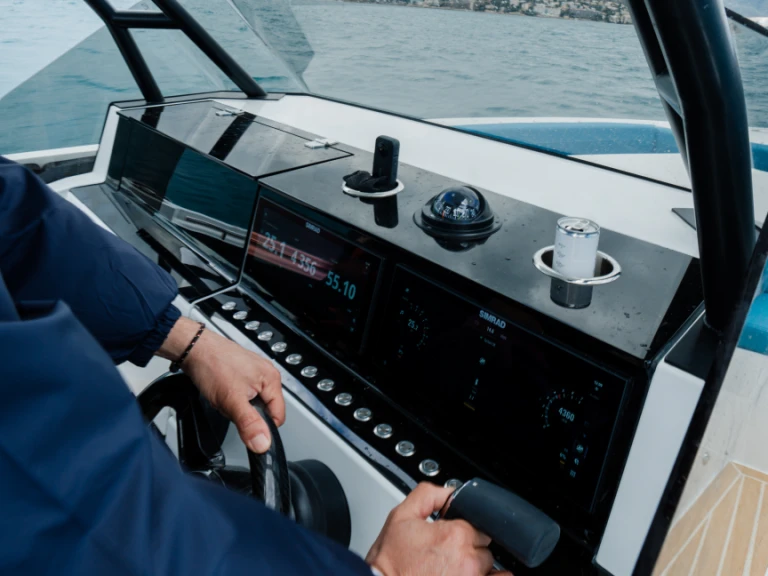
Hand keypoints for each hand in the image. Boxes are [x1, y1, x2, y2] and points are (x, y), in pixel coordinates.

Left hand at [158, 317, 283, 453]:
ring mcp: (256, 371)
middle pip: (264, 410)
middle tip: (231, 404)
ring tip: (225, 394)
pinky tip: (222, 389)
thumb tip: (263, 444)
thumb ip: (249, 424)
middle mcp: (267, 373)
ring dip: (238, 405)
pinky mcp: (244, 370)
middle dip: (247, 414)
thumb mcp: (231, 401)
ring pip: (253, 402)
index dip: (261, 426)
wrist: (193, 348)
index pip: (278, 417)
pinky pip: (244, 393)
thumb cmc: (212, 365)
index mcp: (272, 380)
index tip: (245, 424)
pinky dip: (233, 396)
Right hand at [366, 483, 511, 575]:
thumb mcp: (401, 517)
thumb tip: (448, 491)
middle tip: (445, 554)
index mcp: (456, 535)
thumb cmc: (389, 563)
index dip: (463, 528)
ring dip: (475, 567)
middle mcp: (469, 561)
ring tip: (449, 568)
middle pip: (485, 547)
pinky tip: (469, 575)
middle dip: (469, 548)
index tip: (449, 536)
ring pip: (490, 568)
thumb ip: (427, 495)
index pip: (479, 524)